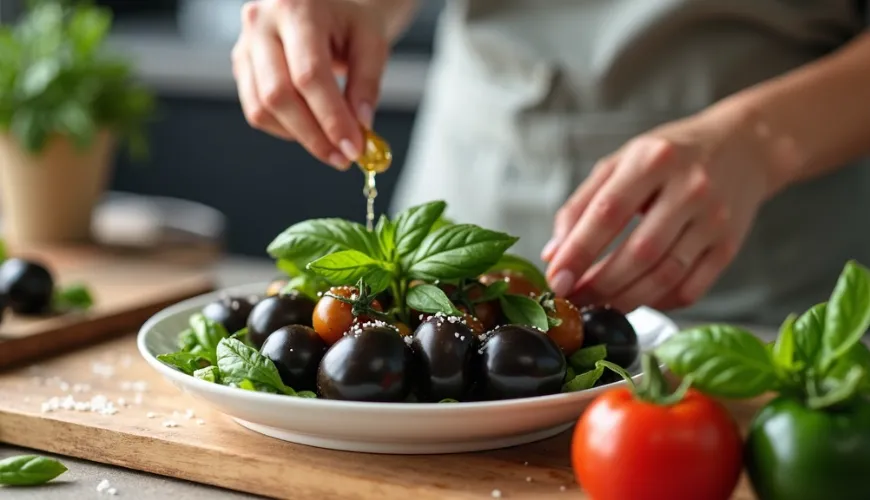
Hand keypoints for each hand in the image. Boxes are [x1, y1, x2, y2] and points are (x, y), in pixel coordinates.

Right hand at [231, 0, 390, 169]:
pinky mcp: (240, 64)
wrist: (324, 5)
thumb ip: (367, 83)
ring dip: (299, 136)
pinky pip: (256, 109)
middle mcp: (261, 23)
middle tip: (342, 157)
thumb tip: (360, 126)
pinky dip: (285, 128)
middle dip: (313, 135)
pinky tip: (310, 127)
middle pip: (279, 94)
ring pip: (261, 107)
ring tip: (331, 146)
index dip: (331, 118)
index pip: (310, 75)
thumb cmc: (349, 21)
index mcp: (296, 7)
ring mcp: (245, 44)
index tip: (353, 148)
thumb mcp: (371, 42)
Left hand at [541, 107, 799, 312]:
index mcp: (653, 160)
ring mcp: (714, 219)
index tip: (556, 279)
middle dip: (600, 284)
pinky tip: (637, 301)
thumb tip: (553, 254)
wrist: (744, 147)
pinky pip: (692, 288)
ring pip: (666, 275)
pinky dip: (659, 303)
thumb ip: (582, 205)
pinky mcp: (730, 246)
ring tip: (598, 306)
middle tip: (573, 299)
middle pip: (639, 252)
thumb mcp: (621, 162)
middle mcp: (689, 188)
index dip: (578, 251)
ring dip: (626, 300)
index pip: (608, 213)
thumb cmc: (670, 156)